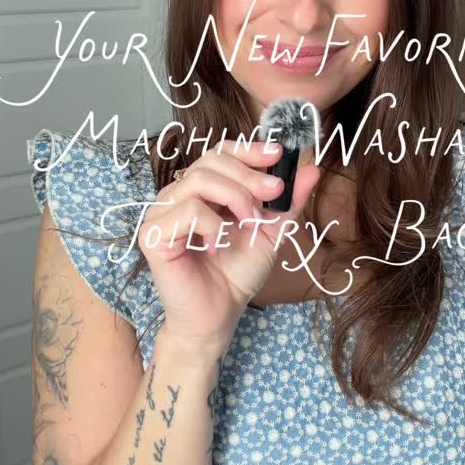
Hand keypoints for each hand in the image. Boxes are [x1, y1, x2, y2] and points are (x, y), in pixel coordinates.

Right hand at [139, 138, 320, 357]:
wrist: (219, 315)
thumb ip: (288, 202)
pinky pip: (187, 210)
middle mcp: (178, 196)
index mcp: (203, 191)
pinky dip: (212, 226)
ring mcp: (162, 213)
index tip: (278, 153)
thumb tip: (312, 169)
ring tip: (250, 224)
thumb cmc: (237, 274)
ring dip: (235, 198)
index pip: (220, 152)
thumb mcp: (271, 231)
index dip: (248, 149)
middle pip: (211, 161)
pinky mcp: (152, 235)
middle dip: (249, 175)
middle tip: (274, 194)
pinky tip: (218, 247)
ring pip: (199, 180)